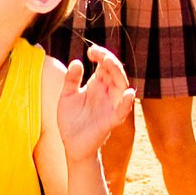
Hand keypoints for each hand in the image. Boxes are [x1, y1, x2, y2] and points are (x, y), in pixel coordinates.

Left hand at [56, 45, 134, 161]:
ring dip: (117, 73)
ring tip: (108, 62)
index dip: (101, 55)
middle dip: (109, 60)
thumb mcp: (67, 96)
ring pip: (121, 87)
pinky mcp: (110, 121)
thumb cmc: (71, 119)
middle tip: (98, 53)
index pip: (105, 65)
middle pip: (115, 73)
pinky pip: (122, 111)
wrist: (71, 144)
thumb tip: (77, 61)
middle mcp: (106, 93)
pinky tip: (128, 94)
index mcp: (97, 85)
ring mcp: (110, 106)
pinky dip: (127, 103)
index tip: (90, 51)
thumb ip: (71, 80)